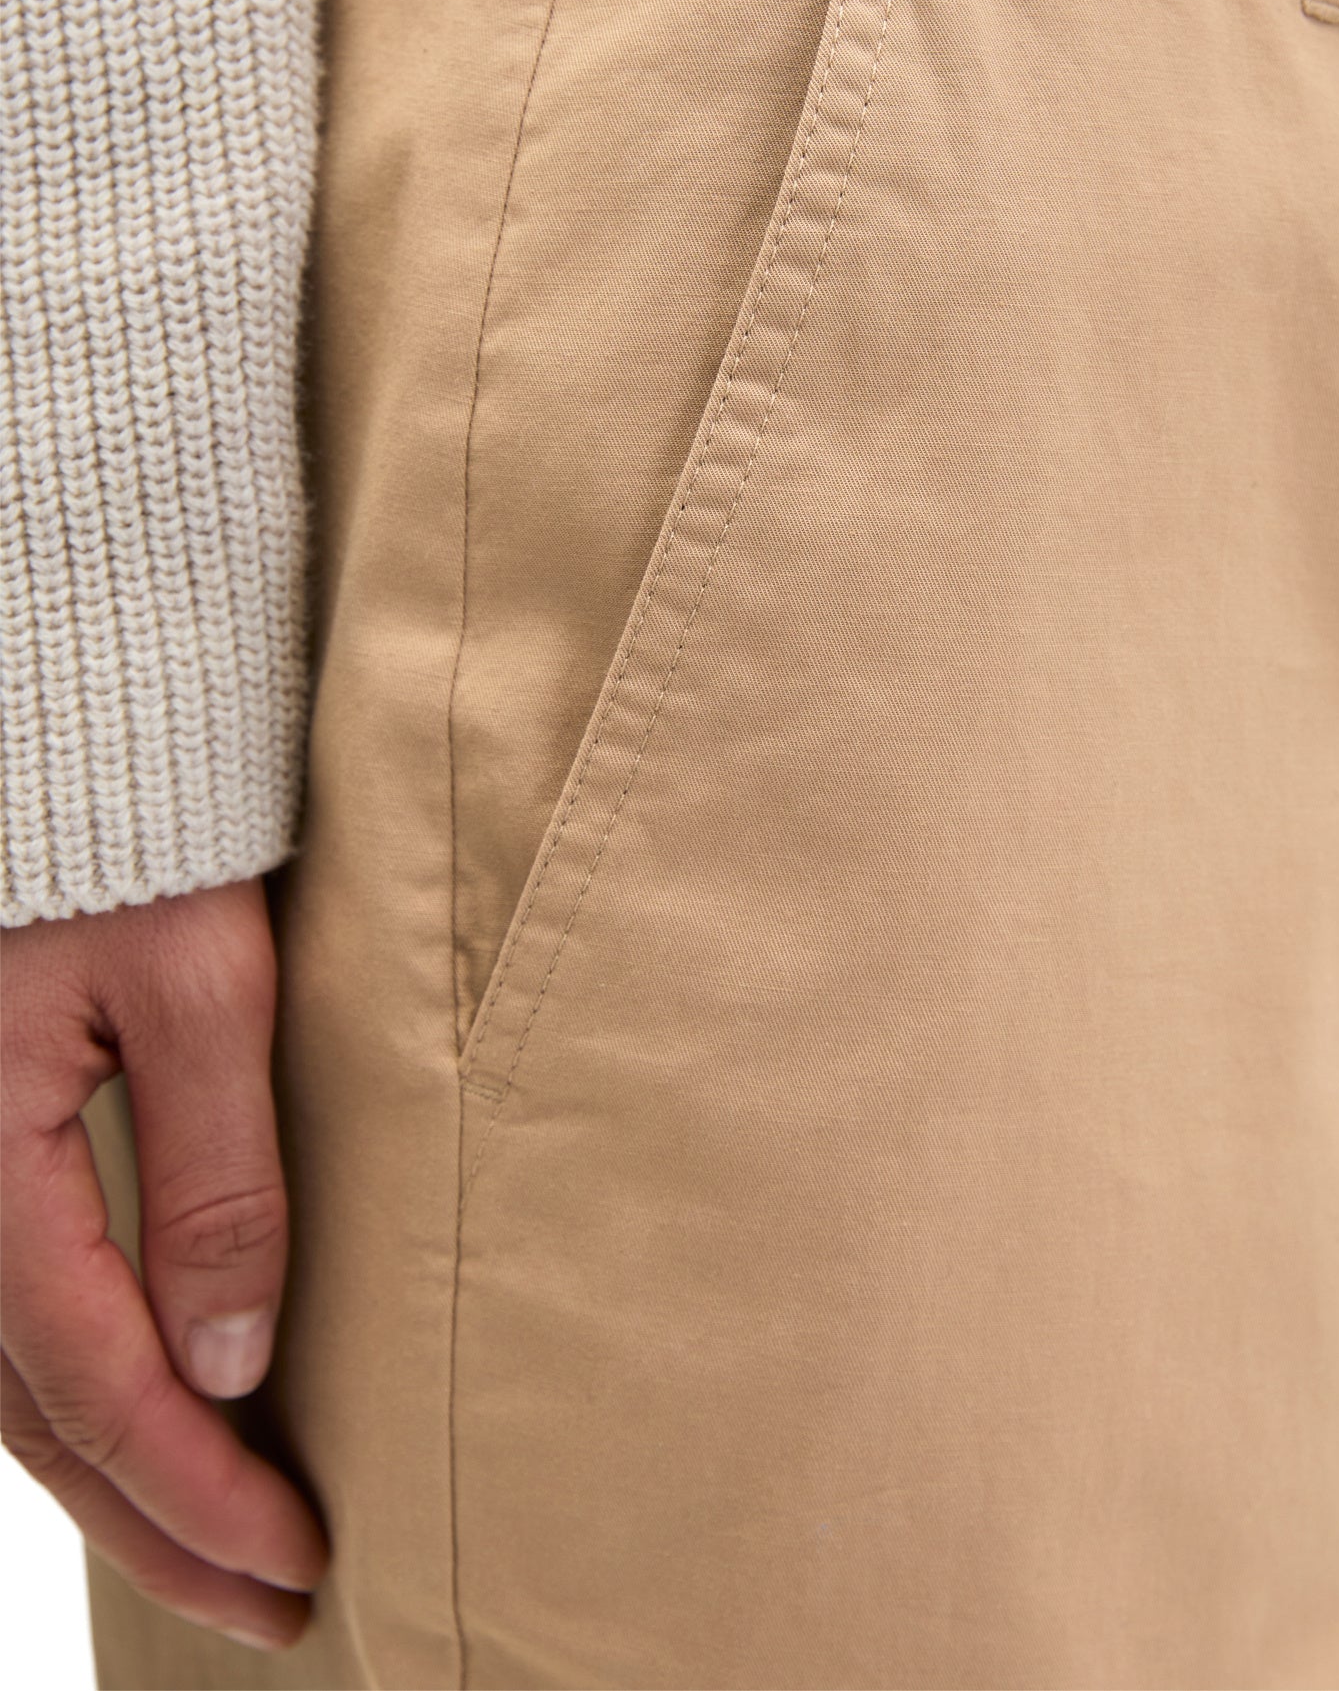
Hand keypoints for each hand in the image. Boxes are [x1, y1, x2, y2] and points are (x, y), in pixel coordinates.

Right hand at [2, 878, 326, 1651]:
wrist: (60, 746)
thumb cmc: (135, 840)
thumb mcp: (196, 990)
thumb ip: (211, 1173)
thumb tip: (230, 1362)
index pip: (99, 1382)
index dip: (198, 1490)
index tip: (297, 1559)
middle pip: (42, 1418)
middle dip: (160, 1525)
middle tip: (273, 1605)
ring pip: (15, 1384)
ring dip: (117, 1481)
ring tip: (220, 1558)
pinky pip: (7, 1323)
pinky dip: (74, 1401)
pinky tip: (142, 1434)